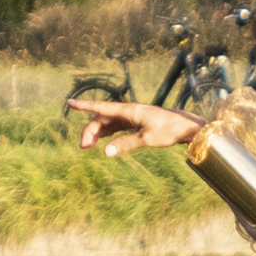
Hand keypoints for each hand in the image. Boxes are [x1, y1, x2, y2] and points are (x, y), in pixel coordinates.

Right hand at [67, 96, 197, 156]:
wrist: (186, 126)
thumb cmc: (168, 130)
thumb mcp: (147, 139)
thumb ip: (125, 144)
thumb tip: (105, 152)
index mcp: (129, 111)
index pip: (101, 108)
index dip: (84, 106)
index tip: (70, 103)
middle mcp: (128, 111)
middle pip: (102, 119)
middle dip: (90, 131)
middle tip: (83, 147)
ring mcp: (132, 117)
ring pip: (108, 124)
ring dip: (97, 134)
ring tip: (88, 147)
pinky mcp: (137, 123)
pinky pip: (117, 127)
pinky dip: (108, 134)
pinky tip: (102, 142)